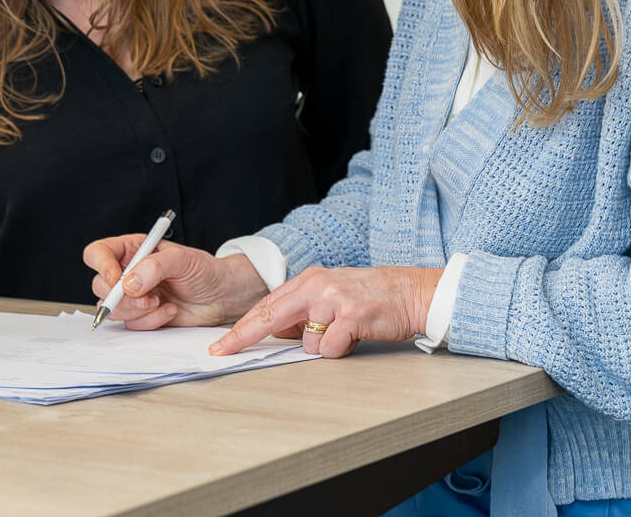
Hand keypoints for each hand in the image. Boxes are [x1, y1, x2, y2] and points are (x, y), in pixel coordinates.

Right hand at [83, 235, 266, 328]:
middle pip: (100, 286)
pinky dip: (150, 321)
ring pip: (112, 309)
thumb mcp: (182, 259)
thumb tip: (129, 284)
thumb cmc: (203, 270)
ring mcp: (132, 296)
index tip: (117, 280)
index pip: (98, 253)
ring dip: (137, 310)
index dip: (101, 266)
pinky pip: (130, 325)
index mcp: (133, 249)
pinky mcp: (141, 316)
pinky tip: (170, 311)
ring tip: (162, 302)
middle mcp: (127, 272)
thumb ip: (155, 267)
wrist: (219, 295)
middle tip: (149, 297)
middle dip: (123, 297)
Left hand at [209, 265, 442, 358]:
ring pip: (306, 341)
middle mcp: (316, 285)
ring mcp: (333, 299)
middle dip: (243, 336)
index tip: (221, 343)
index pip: (267, 305)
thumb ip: (305, 309)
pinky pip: (330, 348)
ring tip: (345, 332)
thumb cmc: (371, 297)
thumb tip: (278, 331)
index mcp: (309, 279)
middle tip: (222, 351)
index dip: (242, 327)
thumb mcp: (331, 294)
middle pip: (270, 315)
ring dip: (323, 346)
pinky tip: (355, 336)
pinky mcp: (350, 315)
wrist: (409, 291)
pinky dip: (341, 350)